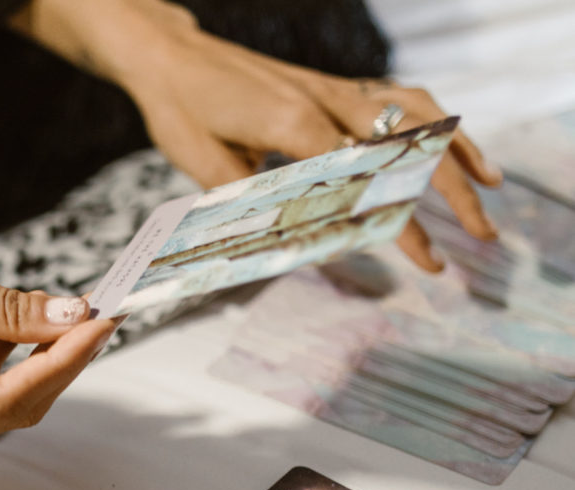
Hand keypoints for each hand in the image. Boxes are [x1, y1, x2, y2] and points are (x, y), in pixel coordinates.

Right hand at [0, 230, 115, 459]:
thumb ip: (0, 307)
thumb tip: (71, 315)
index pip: (12, 398)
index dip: (65, 361)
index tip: (105, 323)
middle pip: (10, 408)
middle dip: (59, 363)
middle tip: (99, 318)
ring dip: (35, 361)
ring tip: (69, 318)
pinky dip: (0, 360)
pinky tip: (18, 327)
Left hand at [10, 0, 502, 271]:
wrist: (170, 55)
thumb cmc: (182, 111)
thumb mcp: (210, 171)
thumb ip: (263, 209)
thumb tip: (311, 250)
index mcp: (294, 122)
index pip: (366, 182)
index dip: (402, 226)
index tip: (429, 261)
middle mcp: (325, 98)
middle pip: (411, 142)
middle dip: (453, 191)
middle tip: (482, 235)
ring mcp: (334, 88)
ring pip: (416, 112)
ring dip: (460, 148)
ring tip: (491, 186)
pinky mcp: (333, 86)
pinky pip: (397, 98)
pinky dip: (433, 122)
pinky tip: (451, 144)